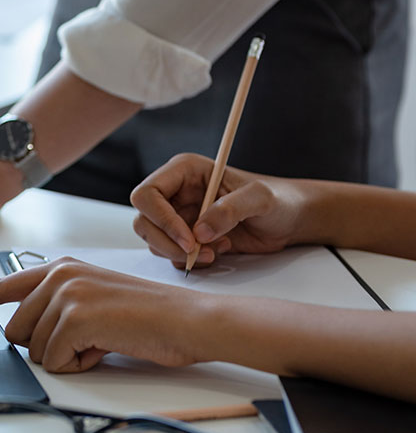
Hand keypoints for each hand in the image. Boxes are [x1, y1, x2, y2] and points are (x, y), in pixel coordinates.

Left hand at [0, 258, 210, 371]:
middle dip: (46, 346)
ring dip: (67, 356)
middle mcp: (56, 273)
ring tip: (102, 339)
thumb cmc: (147, 317)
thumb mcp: (91, 302)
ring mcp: (64, 292)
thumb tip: (23, 335)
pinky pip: (54, 360)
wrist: (189, 320)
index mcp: (57, 268)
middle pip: (14, 332)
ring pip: (34, 349)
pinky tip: (106, 346)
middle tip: (89, 338)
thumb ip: (54, 309)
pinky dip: (80, 364)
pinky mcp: (75, 315)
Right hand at [129, 153, 306, 269]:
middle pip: (144, 220)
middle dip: (167, 242)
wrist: (289, 220)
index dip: (161, 219)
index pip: (147, 194)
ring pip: (153, 240)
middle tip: (198, 252)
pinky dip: (190, 261)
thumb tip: (199, 232)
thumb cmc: (278, 199)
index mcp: (184, 172)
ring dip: (181, 254)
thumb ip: (230, 210)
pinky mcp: (185, 236)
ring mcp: (178, 216)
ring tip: (216, 250)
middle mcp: (175, 192)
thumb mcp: (260, 198)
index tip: (189, 239)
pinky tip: (218, 252)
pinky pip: (170, 254)